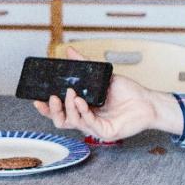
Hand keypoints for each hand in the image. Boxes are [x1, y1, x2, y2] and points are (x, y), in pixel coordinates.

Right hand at [31, 48, 183, 139]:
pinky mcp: (106, 132)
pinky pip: (90, 125)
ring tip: (70, 93)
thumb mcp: (102, 76)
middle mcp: (87, 120)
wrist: (147, 101)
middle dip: (52, 110)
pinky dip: (83, 112)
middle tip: (52, 97)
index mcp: (83, 109)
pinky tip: (81, 102)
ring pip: (73, 123)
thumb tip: (70, 52)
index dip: (47, 108)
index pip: (60, 112)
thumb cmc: (127, 92)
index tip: (37, 99)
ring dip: (68, 108)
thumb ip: (84, 65)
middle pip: (61, 121)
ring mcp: (96, 127)